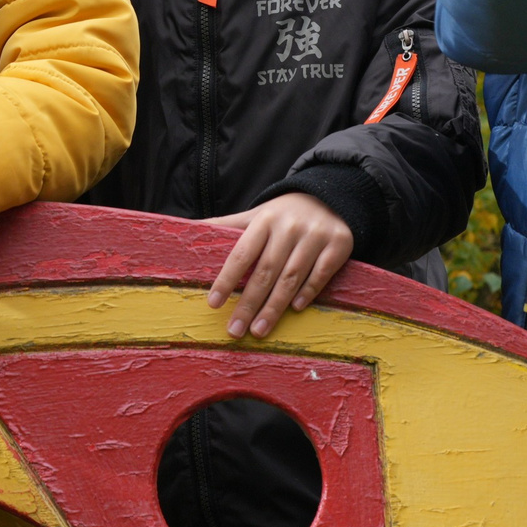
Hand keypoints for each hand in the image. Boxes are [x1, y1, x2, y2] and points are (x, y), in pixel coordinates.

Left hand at [203, 194, 355, 338]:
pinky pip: (321, 274)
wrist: (330, 196)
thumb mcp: (255, 215)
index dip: (227, 279)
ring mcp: (315, 235)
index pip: (241, 253)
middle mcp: (289, 227)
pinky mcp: (339, 244)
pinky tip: (294, 309)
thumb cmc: (283, 215)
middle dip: (248, 304)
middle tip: (235, 330)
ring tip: (258, 330)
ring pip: (291, 277)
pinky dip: (308, 292)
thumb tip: (187, 228)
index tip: (213, 303)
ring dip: (274, 307)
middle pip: (265, 271)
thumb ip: (225, 225)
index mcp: (264, 220)